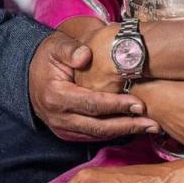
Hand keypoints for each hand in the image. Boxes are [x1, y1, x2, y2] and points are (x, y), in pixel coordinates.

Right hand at [28, 31, 160, 141]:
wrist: (31, 74)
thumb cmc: (49, 57)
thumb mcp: (56, 46)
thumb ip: (71, 49)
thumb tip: (85, 55)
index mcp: (56, 96)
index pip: (92, 104)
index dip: (116, 105)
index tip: (139, 103)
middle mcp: (59, 118)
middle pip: (98, 126)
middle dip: (128, 125)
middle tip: (153, 122)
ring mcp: (63, 128)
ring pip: (98, 135)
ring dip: (125, 132)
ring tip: (150, 126)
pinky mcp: (68, 133)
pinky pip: (94, 136)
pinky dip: (114, 133)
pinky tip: (133, 127)